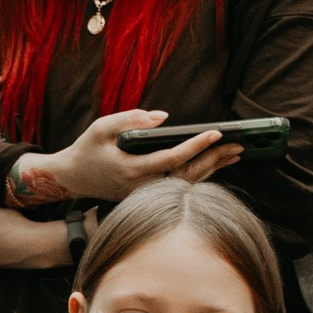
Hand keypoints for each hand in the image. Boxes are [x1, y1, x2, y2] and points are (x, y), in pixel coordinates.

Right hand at [12, 110, 239, 206]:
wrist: (73, 178)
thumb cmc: (87, 149)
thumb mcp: (101, 127)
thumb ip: (130, 118)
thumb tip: (163, 117)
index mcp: (132, 169)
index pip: (172, 158)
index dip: (196, 146)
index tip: (216, 132)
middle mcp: (143, 186)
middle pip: (188, 175)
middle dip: (215, 158)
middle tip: (239, 143)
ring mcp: (147, 194)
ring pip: (187, 183)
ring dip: (213, 168)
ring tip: (235, 152)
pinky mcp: (149, 195)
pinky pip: (180, 186)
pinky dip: (201, 174)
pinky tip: (216, 164)